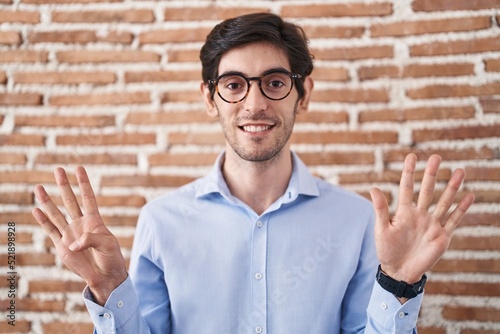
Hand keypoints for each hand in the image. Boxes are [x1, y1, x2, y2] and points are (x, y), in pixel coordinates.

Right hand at [32, 166, 127, 305]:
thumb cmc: (111, 258)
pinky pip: (51, 230)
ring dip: (47, 201)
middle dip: (64, 185)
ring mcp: (70, 234)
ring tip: (38, 187)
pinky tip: (36, 210)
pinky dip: (43, 220)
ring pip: (56, 213)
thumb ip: (90, 239)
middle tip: (58, 170)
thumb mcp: (108, 245)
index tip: (78, 168)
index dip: (83, 183)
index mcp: (95, 221)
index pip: (88, 197)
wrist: (105, 276)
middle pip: (71, 200)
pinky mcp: (61, 246)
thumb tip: (72, 243)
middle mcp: (81, 224)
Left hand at [370, 154, 474, 283]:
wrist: (399, 272)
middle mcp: (420, 214)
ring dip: (451, 187)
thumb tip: (373, 188)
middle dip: (431, 174)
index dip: (409, 172)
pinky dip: (461, 208)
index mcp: (404, 212)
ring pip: (443, 201)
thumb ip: (380, 209)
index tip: (412, 156)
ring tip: (459, 171)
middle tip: (436, 157)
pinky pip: (454, 220)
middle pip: (427, 190)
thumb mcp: (382, 229)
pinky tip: (469, 195)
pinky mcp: (442, 236)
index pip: (407, 187)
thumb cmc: (387, 250)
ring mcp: (432, 224)